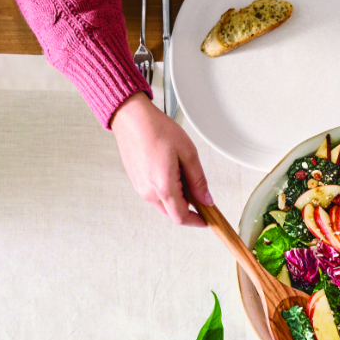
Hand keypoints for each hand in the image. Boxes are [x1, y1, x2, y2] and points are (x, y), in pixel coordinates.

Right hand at [109, 93, 212, 226]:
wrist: (131, 118)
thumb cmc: (156, 130)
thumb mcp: (188, 153)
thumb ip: (198, 180)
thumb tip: (206, 199)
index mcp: (163, 186)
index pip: (181, 217)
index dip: (197, 221)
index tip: (207, 219)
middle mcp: (149, 192)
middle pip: (173, 213)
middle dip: (188, 209)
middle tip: (199, 193)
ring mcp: (140, 188)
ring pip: (164, 205)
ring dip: (177, 198)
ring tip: (182, 173)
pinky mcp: (136, 183)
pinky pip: (155, 195)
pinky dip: (166, 191)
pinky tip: (170, 171)